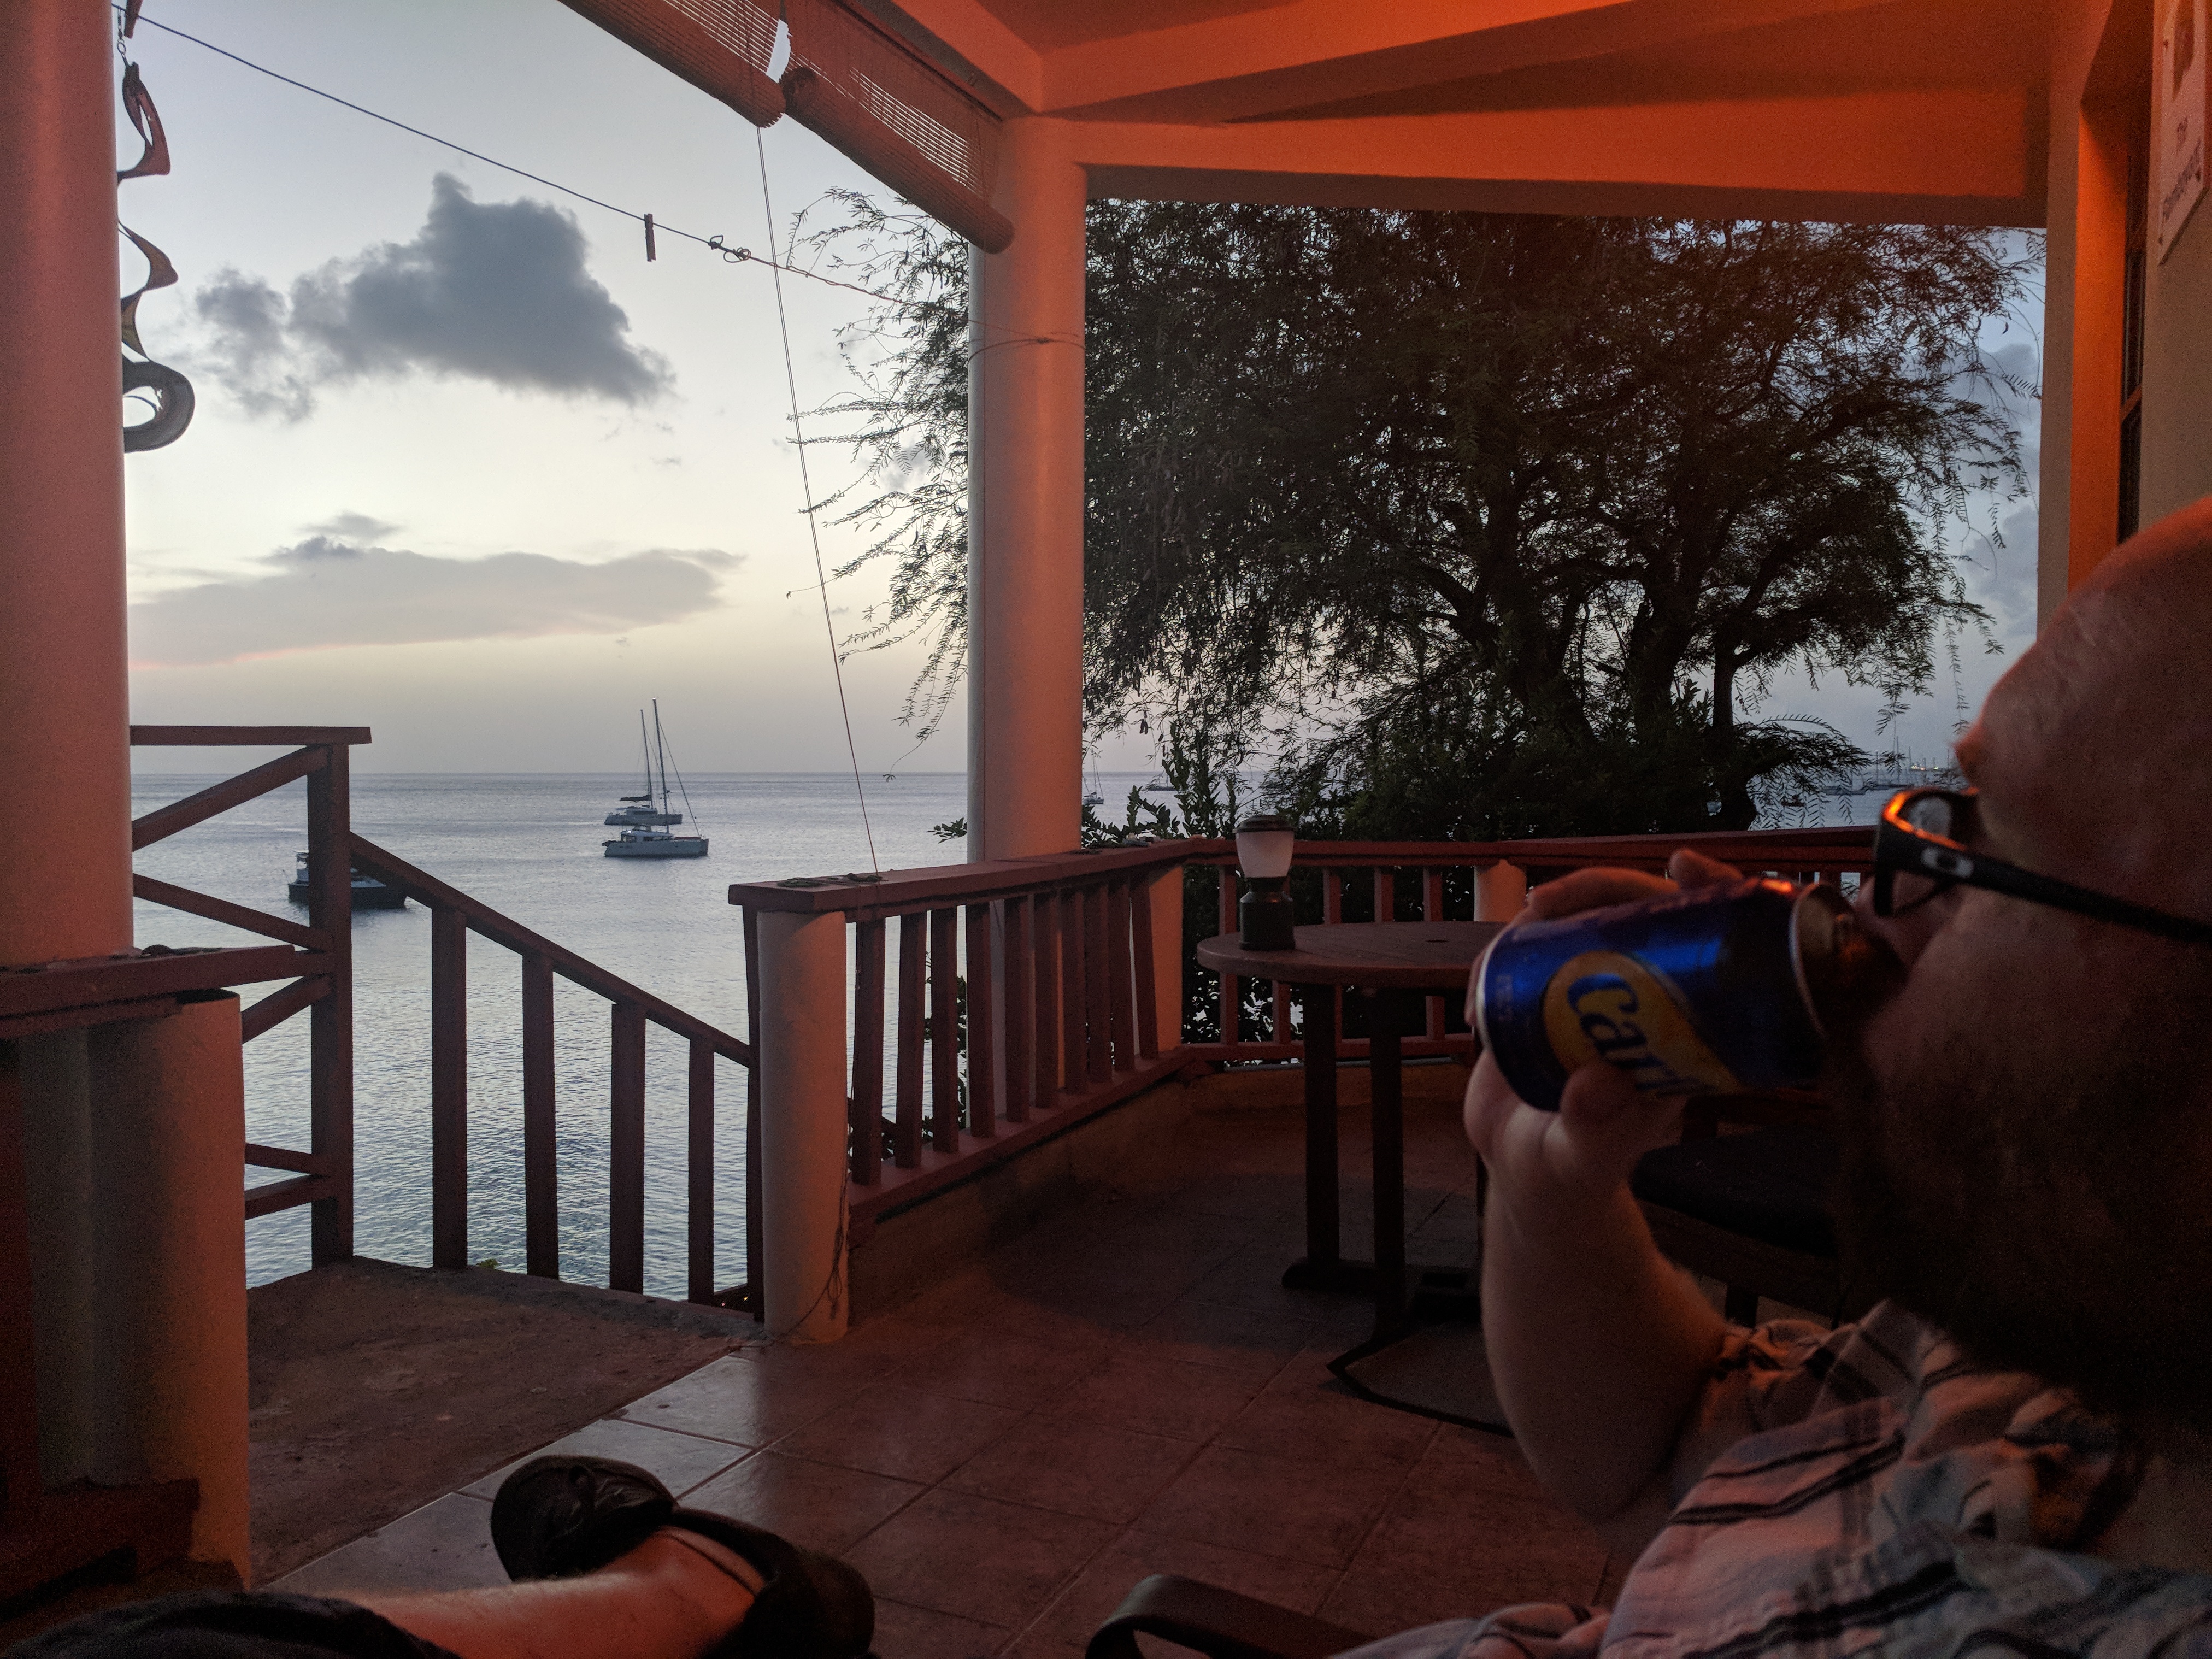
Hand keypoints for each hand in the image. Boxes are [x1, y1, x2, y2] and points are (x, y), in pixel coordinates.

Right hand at [1463, 849, 1739, 1209]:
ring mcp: (1599, 990)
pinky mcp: (1551, 990)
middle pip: (1646, 913)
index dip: (1712, 894)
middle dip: (1604, 887)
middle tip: (1546, 903)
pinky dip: (1509, 944)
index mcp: (1685, 1031)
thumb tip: (1598, 1081)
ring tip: (1510, 939)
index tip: (1683, 867)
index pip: (1717, 945)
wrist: (1526, 1177)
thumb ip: (1595, 1131)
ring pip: (1591, 918)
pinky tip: (1485, 979)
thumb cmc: (1570, 1174)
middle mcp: (1649, 1000)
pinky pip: (1540, 943)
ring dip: (1553, 910)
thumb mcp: (1584, 1160)